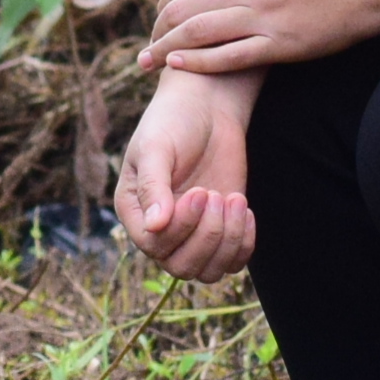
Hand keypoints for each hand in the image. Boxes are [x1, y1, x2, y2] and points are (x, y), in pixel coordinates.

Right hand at [116, 71, 254, 278]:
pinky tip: (245, 210)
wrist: (208, 109)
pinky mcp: (221, 231)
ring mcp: (192, 234)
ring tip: (234, 199)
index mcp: (135, 212)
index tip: (200, 191)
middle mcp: (160, 231)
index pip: (153, 245)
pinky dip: (243, 244)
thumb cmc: (173, 122)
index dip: (180, 228)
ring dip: (227, 241)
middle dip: (207, 235)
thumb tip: (154, 227)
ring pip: (207, 271)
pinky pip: (232, 262)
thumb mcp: (157, 148)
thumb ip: (153, 186)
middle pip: (181, 266)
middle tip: (217, 194)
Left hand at [142, 0, 379, 73]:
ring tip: (149, 62)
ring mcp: (263, 17)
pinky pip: (230, 57)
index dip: (163, 2)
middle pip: (183, 8)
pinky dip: (199, 61)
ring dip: (166, 48)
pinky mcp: (280, 44)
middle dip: (157, 29)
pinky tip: (178, 64)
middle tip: (147, 46)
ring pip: (199, 33)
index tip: (158, 17)